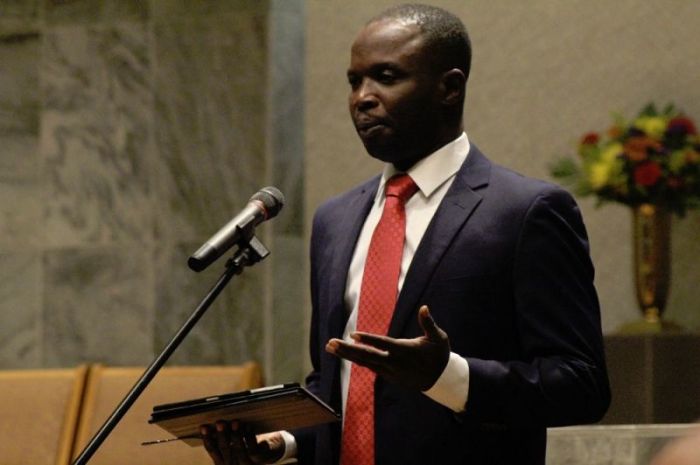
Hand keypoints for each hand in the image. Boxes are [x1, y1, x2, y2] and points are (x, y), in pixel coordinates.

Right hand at [200, 420, 284, 464]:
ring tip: (235, 422)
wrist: (273, 447)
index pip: (213, 450)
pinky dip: (250, 438)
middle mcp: (235, 464)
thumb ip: (225, 434)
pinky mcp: (263, 459)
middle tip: (219, 422)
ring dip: (236, 436)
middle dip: (222, 435)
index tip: (203, 426)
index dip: (207, 439)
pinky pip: (254, 451)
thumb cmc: (250, 439)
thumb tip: (214, 419)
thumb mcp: (235, 438)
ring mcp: (248, 463)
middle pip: (225, 450)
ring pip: (239, 452)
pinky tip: (249, 426)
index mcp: (225, 460)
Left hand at [326, 305, 449, 390]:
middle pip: (367, 356)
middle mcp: (394, 363)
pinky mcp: (387, 375)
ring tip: (330, 346)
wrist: (440, 380)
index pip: (383, 345)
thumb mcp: (438, 338)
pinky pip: (368, 365)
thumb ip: (429, 323)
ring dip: (346, 354)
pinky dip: (355, 359)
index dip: (368, 340)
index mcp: (405, 351)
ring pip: (364, 362)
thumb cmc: (439, 354)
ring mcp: (389, 371)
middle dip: (347, 350)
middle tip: (331, 343)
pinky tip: (343, 352)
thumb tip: (424, 307)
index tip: (353, 335)